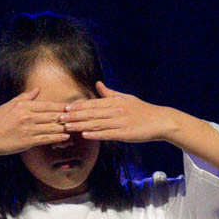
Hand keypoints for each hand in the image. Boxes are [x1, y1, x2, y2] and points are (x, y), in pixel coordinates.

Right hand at [0, 87, 70, 156]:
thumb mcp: (9, 105)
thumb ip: (25, 97)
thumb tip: (38, 89)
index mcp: (23, 105)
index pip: (48, 105)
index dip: (62, 106)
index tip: (73, 106)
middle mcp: (27, 116)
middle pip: (53, 116)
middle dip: (68, 116)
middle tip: (80, 116)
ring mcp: (28, 129)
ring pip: (52, 127)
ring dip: (66, 127)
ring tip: (76, 127)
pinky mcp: (28, 142)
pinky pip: (46, 139)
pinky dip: (58, 138)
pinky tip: (66, 137)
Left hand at [59, 82, 183, 141]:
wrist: (160, 121)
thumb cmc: (142, 109)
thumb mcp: (126, 98)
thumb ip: (109, 93)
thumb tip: (98, 84)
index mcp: (115, 101)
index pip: (92, 103)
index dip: (78, 106)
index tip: (64, 107)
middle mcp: (116, 110)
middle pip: (91, 113)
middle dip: (74, 115)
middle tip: (59, 117)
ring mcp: (120, 122)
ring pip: (96, 124)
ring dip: (80, 125)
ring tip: (67, 127)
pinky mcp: (124, 134)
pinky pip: (107, 134)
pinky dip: (95, 134)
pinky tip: (85, 135)